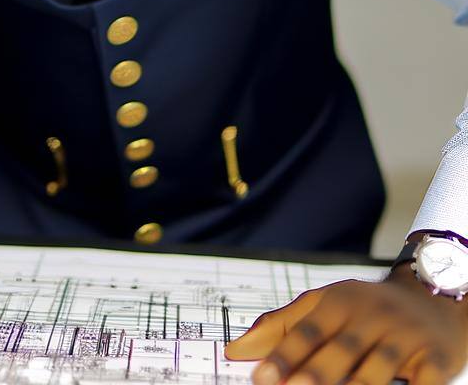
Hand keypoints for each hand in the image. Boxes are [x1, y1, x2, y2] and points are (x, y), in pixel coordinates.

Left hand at [224, 267, 467, 384]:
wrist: (432, 296)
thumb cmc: (365, 307)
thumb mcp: (322, 304)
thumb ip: (279, 327)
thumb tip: (234, 351)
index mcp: (339, 302)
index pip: (307, 331)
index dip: (284, 355)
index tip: (260, 377)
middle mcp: (372, 316)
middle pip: (340, 349)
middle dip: (315, 374)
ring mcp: (406, 337)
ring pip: (378, 368)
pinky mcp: (438, 359)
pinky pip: (424, 382)